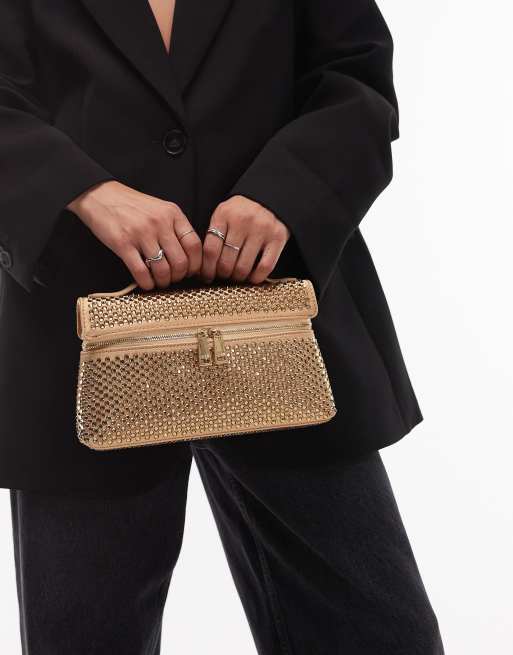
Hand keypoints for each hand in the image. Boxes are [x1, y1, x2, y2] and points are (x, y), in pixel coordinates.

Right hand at [67, 181, 201, 289]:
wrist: (100, 195)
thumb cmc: (132, 206)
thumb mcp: (160, 209)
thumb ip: (175, 228)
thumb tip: (189, 256)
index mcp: (172, 214)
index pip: (194, 245)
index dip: (195, 264)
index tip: (191, 271)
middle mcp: (159, 223)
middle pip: (181, 261)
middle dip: (179, 276)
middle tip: (173, 279)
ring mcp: (141, 233)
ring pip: (162, 270)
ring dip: (163, 282)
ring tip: (159, 282)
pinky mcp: (123, 244)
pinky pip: (141, 272)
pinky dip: (146, 283)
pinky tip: (146, 283)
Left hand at [201, 195, 289, 283]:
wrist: (269, 200)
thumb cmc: (241, 214)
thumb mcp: (223, 216)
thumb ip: (213, 236)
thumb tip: (204, 268)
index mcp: (224, 214)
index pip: (211, 249)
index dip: (207, 268)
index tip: (207, 276)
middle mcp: (243, 220)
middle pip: (226, 261)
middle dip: (223, 274)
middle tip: (223, 275)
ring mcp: (262, 229)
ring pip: (243, 267)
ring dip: (238, 277)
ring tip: (237, 275)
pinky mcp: (278, 237)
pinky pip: (265, 266)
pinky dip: (256, 277)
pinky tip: (252, 278)